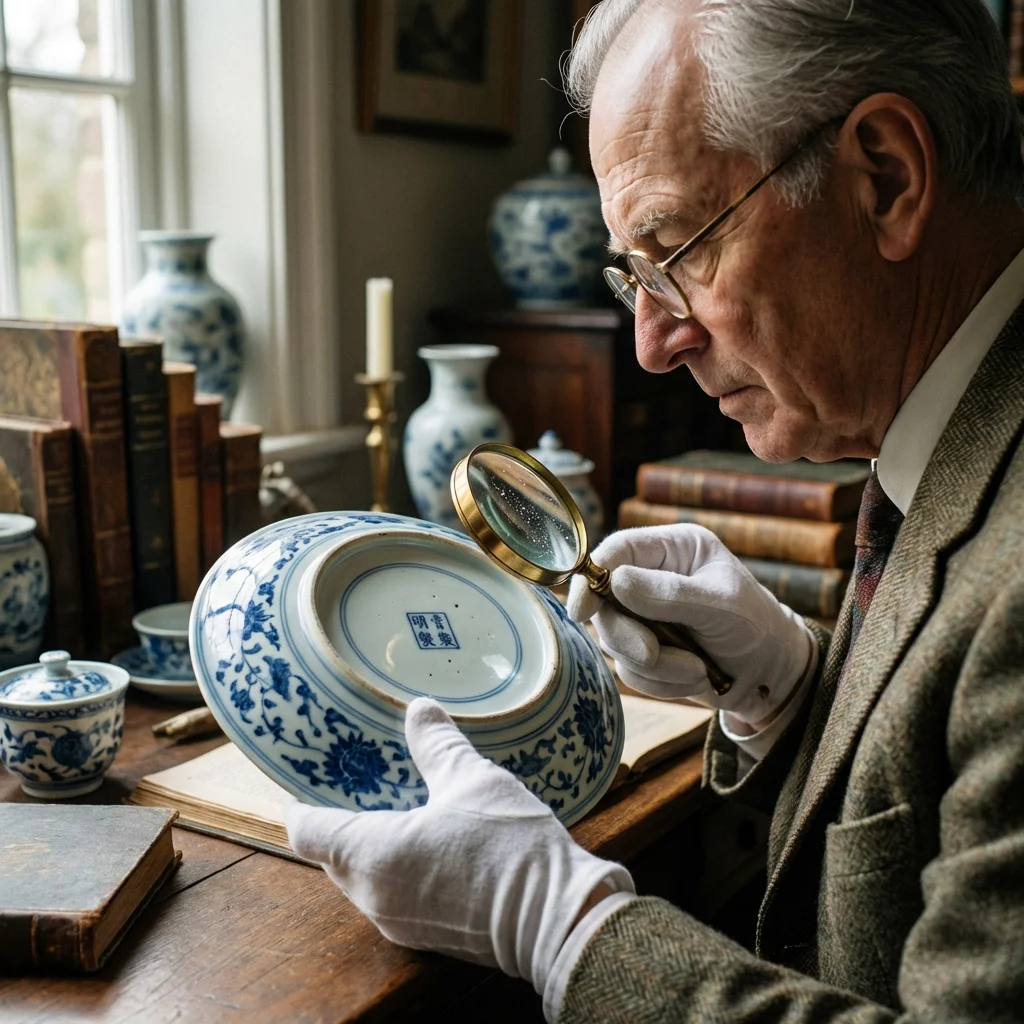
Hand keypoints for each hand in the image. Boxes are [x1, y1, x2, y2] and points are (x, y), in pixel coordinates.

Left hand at [286, 698, 632, 993]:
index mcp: (370, 854)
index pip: (306, 831)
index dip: (301, 802)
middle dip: (339, 821)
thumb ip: (437, 744)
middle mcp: (373, 896)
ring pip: (363, 878)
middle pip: (332, 855)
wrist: (558, 919)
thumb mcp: (471, 778)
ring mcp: (400, 923)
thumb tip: (419, 710)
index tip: (303, 778)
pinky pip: (394, 895)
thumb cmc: (508, 846)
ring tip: (395, 806)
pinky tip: (429, 841)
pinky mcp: (428, 936)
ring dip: (371, 846)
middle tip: (356, 782)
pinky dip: (398, 868)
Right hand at [567, 525, 815, 725]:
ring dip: (655, 665)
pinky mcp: (644, 650)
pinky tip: (694, 676)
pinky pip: (629, 671)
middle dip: (629, 635)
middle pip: (604, 602)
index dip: (591, 577)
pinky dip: (660, 682)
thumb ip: (668, 593)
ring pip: (614, 641)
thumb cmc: (756, 627)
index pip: (617, 551)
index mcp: (673, 548)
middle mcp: (652, 577)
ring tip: (696, 667)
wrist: (773, 676)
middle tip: (654, 654)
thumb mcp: (720, 606)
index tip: (581, 610)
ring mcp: (645, 615)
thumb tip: (615, 581)